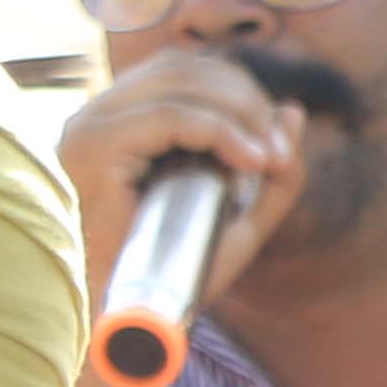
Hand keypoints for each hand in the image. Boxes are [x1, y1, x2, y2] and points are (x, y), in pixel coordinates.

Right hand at [56, 52, 311, 297]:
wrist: (122, 319)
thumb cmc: (173, 276)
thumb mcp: (240, 221)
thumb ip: (273, 174)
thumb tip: (293, 110)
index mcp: (127, 123)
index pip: (186, 72)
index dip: (243, 94)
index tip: (278, 152)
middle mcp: (103, 115)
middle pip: (185, 67)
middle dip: (246, 100)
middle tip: (277, 154)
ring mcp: (93, 126)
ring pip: (177, 80)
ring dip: (238, 111)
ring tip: (266, 160)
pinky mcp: (93, 147)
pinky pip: (167, 116)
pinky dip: (219, 131)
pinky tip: (250, 162)